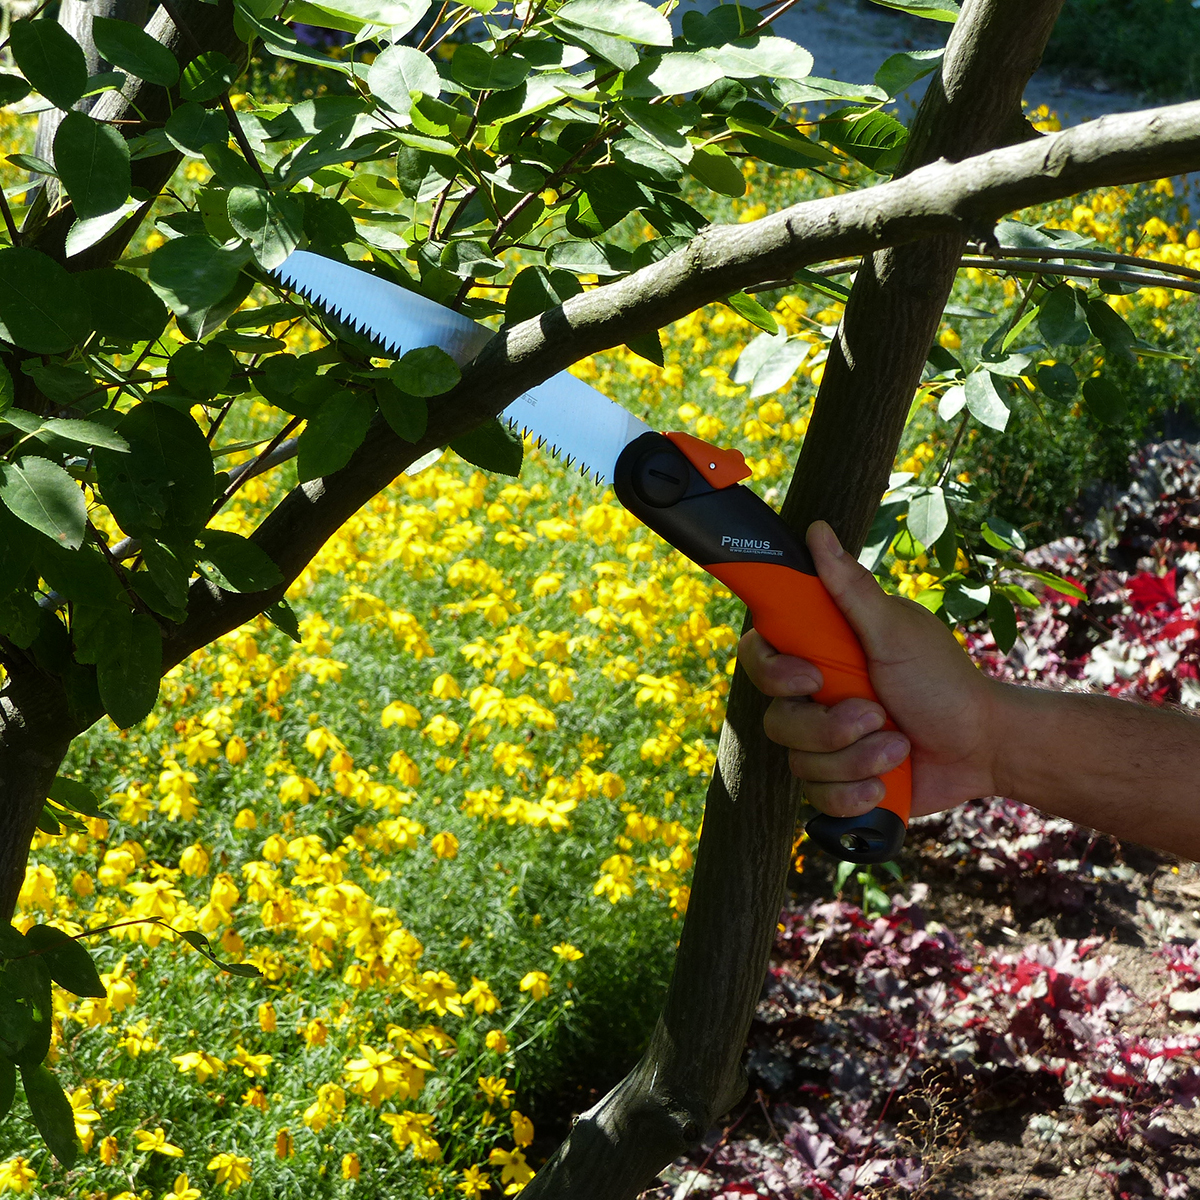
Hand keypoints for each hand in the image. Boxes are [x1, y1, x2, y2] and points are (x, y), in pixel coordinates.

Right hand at [737, 520, 1002, 820]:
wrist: (982, 747)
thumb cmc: (942, 681)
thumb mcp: (895, 631)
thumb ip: (850, 588)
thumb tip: (817, 530)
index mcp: (821, 655)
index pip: (760, 656)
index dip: (774, 672)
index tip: (814, 679)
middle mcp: (814, 699)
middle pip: (777, 719)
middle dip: (830, 729)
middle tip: (877, 716)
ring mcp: (824, 744)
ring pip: (799, 763)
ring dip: (855, 760)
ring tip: (898, 750)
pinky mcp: (838, 784)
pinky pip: (818, 799)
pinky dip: (855, 793)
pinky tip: (886, 782)